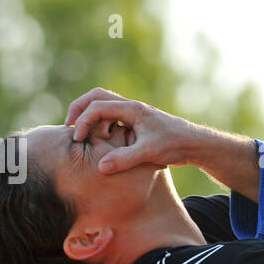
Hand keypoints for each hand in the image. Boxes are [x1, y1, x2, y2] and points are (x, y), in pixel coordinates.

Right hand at [64, 87, 201, 174]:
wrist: (194, 144)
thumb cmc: (175, 145)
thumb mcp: (149, 153)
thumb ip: (124, 159)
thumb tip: (101, 167)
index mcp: (132, 109)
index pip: (98, 107)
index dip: (83, 122)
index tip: (78, 140)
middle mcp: (131, 107)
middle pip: (96, 97)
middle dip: (79, 109)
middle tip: (69, 126)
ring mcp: (133, 114)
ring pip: (103, 105)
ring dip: (89, 115)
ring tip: (80, 133)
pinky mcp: (136, 123)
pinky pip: (111, 117)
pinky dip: (99, 123)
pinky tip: (97, 140)